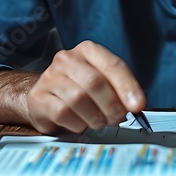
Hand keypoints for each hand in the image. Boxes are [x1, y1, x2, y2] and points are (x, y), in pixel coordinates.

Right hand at [25, 40, 146, 133]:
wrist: (45, 96)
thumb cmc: (79, 88)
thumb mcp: (102, 82)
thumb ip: (119, 89)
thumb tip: (135, 105)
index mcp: (87, 51)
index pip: (112, 65)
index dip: (128, 87)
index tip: (137, 105)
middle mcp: (67, 59)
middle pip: (95, 82)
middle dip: (111, 105)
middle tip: (118, 118)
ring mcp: (50, 77)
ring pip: (78, 99)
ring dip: (95, 117)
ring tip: (99, 122)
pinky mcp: (38, 97)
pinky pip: (63, 113)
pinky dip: (77, 124)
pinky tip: (80, 123)